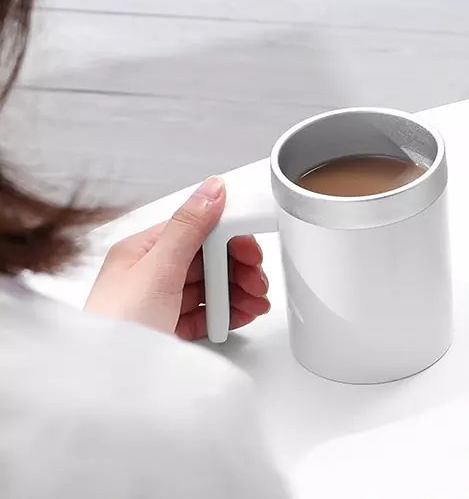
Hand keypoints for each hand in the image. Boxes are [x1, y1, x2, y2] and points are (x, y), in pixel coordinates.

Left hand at [84, 176, 269, 338]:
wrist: (99, 390)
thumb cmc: (115, 330)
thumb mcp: (158, 271)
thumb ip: (189, 228)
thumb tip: (212, 189)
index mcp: (142, 250)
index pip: (197, 230)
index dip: (229, 238)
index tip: (252, 251)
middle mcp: (149, 274)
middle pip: (207, 260)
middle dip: (239, 269)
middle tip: (257, 281)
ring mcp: (158, 303)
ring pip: (209, 287)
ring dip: (238, 292)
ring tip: (256, 302)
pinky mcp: (166, 331)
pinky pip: (204, 314)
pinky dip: (227, 313)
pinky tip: (241, 315)